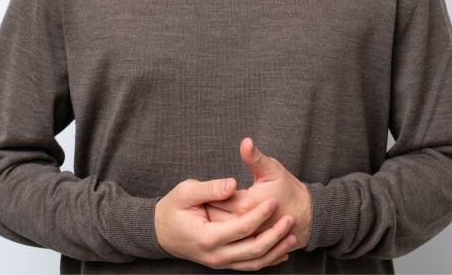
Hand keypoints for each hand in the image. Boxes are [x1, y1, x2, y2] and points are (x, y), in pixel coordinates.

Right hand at [154, 176, 296, 269]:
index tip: (274, 200)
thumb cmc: (172, 208)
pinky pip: (248, 266)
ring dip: (275, 251)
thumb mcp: (186, 192)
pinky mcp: (222, 263)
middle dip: (274, 235)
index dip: (260, 214)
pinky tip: (281, 252)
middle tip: (290, 219)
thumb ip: (210, 188)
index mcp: (207, 237)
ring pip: (254, 262)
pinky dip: (267, 260)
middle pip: (253, 250)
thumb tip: (232, 185)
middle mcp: (216, 255)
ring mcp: (219, 262)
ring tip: (292, 237)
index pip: (242, 228)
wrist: (160, 231)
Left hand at [205, 138, 311, 249]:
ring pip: (220, 232)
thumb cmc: (289, 189)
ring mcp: (248, 238)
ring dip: (211, 223)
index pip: (216, 199)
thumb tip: (245, 142)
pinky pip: (230, 241)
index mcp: (247, 204)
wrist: (306, 216)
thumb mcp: (272, 169)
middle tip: (197, 200)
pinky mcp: (250, 245)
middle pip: (213, 218)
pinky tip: (219, 225)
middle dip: (205, 209)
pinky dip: (222, 233)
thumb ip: (254, 157)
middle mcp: (246, 224)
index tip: (198, 188)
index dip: (205, 193)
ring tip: (205, 213)